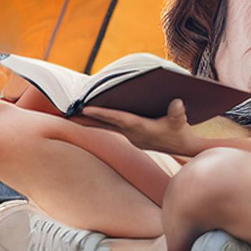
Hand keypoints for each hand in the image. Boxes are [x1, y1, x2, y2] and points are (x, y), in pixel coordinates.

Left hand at [76, 100, 200, 155]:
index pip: (116, 118)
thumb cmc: (180, 131)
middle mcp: (131, 133)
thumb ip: (178, 113)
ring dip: (90, 122)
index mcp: (139, 127)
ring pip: (106, 128)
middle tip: (66, 114)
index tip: (84, 108)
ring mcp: (130, 137)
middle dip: (86, 119)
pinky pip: (112, 129)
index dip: (101, 113)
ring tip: (72, 115)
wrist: (184, 147)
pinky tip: (91, 118)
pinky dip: (100, 123)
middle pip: (104, 125)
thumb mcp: (180, 120)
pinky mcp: (132, 138)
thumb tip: (177, 102)